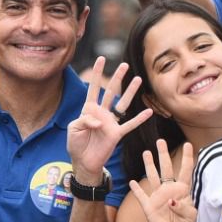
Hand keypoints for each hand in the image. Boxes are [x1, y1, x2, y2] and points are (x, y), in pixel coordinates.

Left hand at [68, 59, 154, 182]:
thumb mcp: (73, 129)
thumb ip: (83, 120)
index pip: (94, 88)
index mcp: (89, 109)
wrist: (83, 162)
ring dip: (130, 92)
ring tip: (138, 79)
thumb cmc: (76, 144)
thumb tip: (98, 120)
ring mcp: (110, 123)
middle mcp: (102, 113)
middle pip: (111, 92)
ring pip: (122, 104)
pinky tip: (148, 112)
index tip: (101, 59)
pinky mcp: (116, 134)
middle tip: (124, 64)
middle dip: (117, 78)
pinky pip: (129, 125)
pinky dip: (139, 119)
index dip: (97, 74)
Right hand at [137, 140, 197, 221]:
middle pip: (166, 168)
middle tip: (160, 141)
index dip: (187, 158)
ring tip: (146, 152)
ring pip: (153, 177)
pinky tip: (132, 181)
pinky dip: (136, 189)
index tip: (188, 144)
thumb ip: (183, 208)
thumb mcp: (190, 218)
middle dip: (163, 154)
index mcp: (182, 190)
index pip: (185, 171)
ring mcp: (157, 196)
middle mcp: (169, 189)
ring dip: (149, 165)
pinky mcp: (148, 205)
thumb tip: (171, 200)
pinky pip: (141, 196)